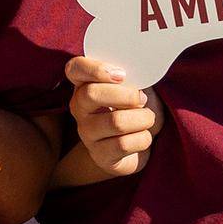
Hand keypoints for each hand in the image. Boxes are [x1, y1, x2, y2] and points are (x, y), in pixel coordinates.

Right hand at [66, 55, 162, 176]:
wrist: (139, 145)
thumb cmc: (137, 110)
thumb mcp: (136, 88)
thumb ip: (134, 77)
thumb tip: (142, 72)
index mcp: (85, 84)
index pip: (75, 68)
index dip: (95, 69)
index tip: (122, 75)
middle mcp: (79, 107)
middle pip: (92, 94)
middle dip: (127, 95)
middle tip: (143, 99)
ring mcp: (87, 132)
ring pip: (115, 122)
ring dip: (143, 119)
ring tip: (148, 119)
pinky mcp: (99, 155)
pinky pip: (124, 144)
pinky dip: (143, 138)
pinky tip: (143, 137)